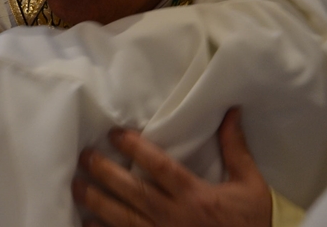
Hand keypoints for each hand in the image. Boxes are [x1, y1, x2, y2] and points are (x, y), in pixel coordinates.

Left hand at [72, 108, 270, 226]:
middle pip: (133, 194)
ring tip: (76, 186)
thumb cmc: (251, 223)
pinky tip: (87, 222)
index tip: (115, 134)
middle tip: (84, 157)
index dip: (136, 149)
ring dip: (97, 203)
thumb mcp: (250, 185)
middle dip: (105, 174)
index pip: (160, 168)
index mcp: (196, 196)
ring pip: (124, 220)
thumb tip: (230, 111)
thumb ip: (235, 149)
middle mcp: (175, 218)